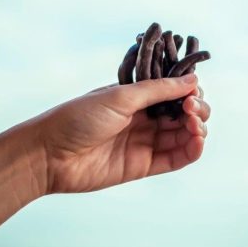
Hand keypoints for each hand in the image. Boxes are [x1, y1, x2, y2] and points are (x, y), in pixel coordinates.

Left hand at [35, 74, 210, 193]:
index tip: (192, 89)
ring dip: (197, 128)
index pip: (174, 92)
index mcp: (137, 97)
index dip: (188, 90)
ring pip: (184, 135)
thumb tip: (193, 81)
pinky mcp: (144, 165)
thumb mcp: (120, 96)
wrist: (50, 154)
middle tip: (191, 107)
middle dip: (196, 108)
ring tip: (194, 123)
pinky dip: (192, 150)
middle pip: (184, 114)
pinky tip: (197, 140)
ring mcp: (145, 142)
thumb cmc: (78, 118)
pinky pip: (176, 158)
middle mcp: (144, 118)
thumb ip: (158, 90)